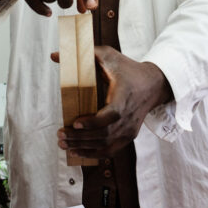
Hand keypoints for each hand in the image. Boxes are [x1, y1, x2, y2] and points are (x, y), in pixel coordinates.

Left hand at [57, 46, 173, 157]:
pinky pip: (110, 150)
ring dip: (83, 147)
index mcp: (124, 97)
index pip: (111, 115)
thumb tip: (54, 55)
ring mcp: (129, 129)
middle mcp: (128, 117)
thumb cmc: (128, 69)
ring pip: (105, 144)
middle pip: (104, 134)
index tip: (75, 123)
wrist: (153, 84)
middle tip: (60, 135)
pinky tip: (77, 152)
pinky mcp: (128, 136)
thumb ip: (84, 54)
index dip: (93, 122)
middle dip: (79, 137)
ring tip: (63, 144)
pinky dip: (93, 154)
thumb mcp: (108, 56)